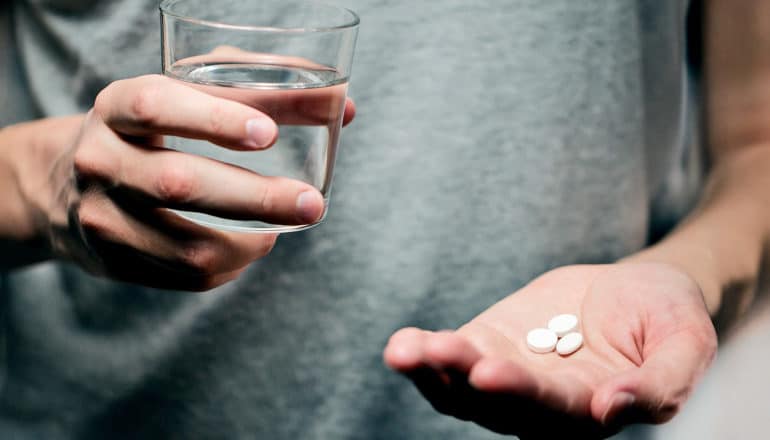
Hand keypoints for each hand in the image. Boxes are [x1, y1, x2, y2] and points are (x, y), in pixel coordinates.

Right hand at [16, 74, 353, 289]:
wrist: (65, 186)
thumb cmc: (152, 130)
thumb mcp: (186, 94)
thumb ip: (262, 89)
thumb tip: (345, 109)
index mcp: (117, 107)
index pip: (157, 107)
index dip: (215, 119)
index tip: (269, 134)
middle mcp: (100, 161)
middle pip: (179, 184)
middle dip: (256, 197)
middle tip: (312, 204)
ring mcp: (103, 218)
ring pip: (188, 246)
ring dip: (252, 241)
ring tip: (287, 224)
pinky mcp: (114, 262)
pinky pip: (188, 276)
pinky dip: (234, 264)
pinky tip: (253, 243)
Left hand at [384, 263, 716, 438]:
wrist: (636, 287)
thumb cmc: (666, 316)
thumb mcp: (686, 343)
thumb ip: (661, 383)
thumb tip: (610, 407)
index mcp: (591, 409)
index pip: (552, 411)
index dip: (523, 394)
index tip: (494, 372)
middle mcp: (543, 404)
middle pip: (495, 405)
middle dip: (463, 380)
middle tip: (440, 352)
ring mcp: (509, 373)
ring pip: (461, 388)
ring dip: (432, 371)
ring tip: (405, 351)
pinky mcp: (488, 343)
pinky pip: (450, 356)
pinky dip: (425, 352)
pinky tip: (404, 343)